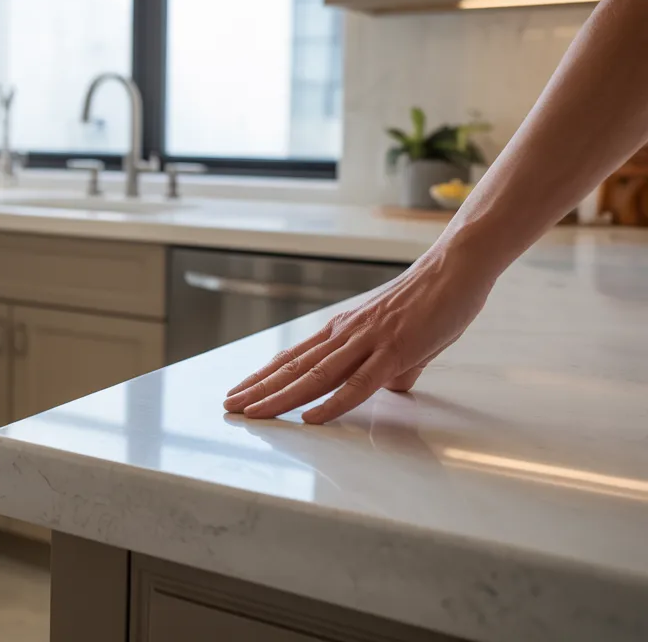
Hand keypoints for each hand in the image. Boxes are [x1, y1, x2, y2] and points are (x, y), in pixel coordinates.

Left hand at [223, 251, 493, 423]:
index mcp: (345, 331)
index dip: (266, 376)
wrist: (457, 267)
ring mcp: (368, 341)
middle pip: (294, 368)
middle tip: (229, 406)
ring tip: (252, 413)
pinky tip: (310, 418)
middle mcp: (347, 334)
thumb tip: (393, 387)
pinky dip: (332, 402)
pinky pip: (358, 383)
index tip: (242, 392)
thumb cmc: (434, 300)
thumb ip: (394, 366)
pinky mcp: (394, 349)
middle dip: (259, 389)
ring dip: (280, 397)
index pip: (295, 358)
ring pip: (315, 376)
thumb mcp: (406, 340)